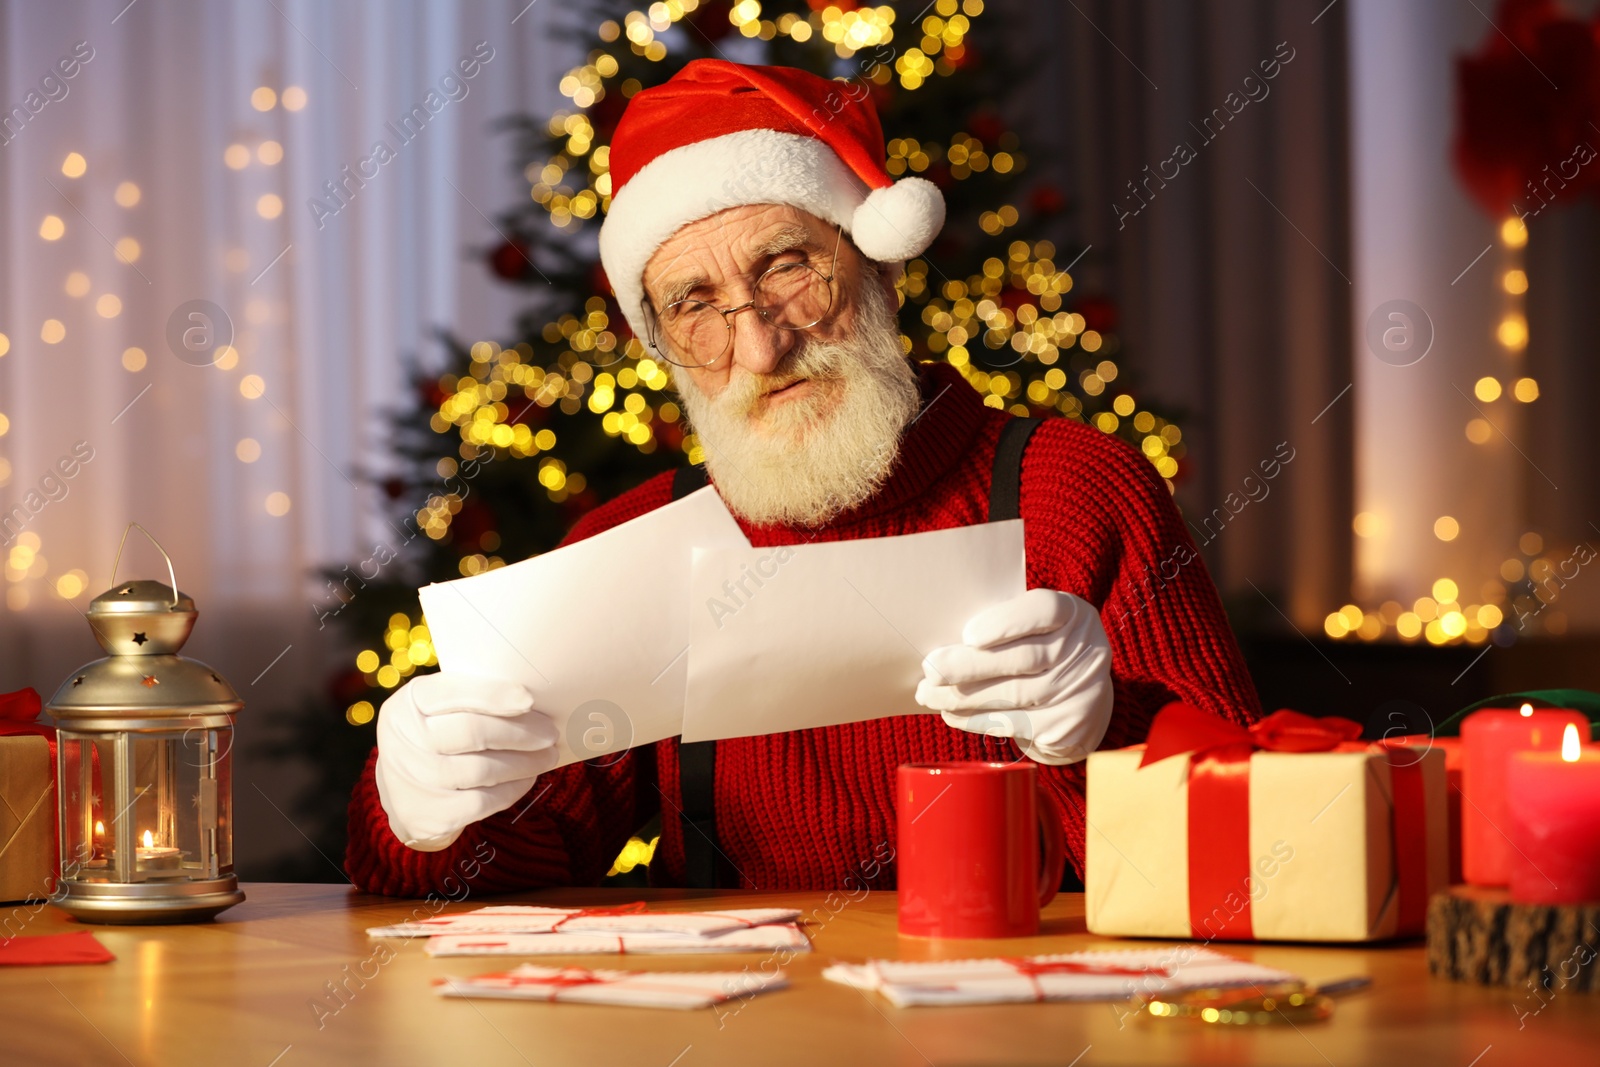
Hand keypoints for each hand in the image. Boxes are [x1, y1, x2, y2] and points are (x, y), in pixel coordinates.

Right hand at [374, 672, 559, 850]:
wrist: (399, 792)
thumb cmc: (434, 735)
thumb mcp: (437, 707)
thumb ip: (472, 698)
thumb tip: (531, 701)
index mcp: (410, 702)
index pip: (452, 692)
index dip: (493, 695)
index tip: (529, 699)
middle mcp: (405, 739)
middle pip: (472, 732)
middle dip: (520, 733)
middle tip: (550, 734)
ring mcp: (416, 780)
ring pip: (483, 770)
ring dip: (525, 762)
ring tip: (547, 756)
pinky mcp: (431, 814)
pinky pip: (484, 801)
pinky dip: (513, 788)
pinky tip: (527, 777)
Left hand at [915, 588, 1113, 764]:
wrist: (1085, 702)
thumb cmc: (1042, 651)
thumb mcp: (1036, 628)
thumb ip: (1004, 626)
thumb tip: (943, 639)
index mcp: (1073, 615)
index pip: (1045, 610)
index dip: (1007, 622)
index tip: (968, 635)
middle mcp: (1085, 652)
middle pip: (1023, 659)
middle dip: (969, 665)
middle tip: (930, 669)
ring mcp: (1079, 693)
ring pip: (1012, 695)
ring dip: (962, 697)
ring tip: (928, 695)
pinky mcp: (1066, 728)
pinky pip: (1011, 723)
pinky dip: (975, 719)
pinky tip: (951, 714)